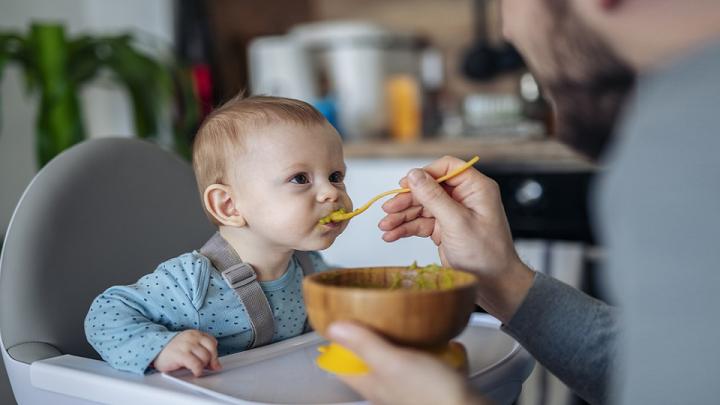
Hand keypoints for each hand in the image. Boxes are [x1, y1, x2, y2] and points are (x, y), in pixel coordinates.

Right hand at [153, 330, 221, 376]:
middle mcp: (192, 337)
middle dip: (211, 361)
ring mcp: (186, 345)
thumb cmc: (171, 350)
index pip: (212, 342)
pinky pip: (196, 364)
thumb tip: (216, 365)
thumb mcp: (189, 347)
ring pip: (205, 357)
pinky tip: (195, 372)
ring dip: (203, 366)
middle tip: (206, 367)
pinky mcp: (180, 354)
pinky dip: (198, 370)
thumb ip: (202, 351)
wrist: (154, 350)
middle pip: (211, 350)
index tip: (212, 362)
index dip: (214, 354)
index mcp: (195, 333)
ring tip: (197, 368)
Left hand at [327, 322, 488, 404]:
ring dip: (405, 341)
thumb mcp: (392, 362)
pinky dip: (437, 351)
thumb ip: (364, 344)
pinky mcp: (433, 387)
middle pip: (370, 359)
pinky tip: (445, 342)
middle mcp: (387, 387)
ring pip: (400, 361)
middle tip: (377, 312)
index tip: (342, 316)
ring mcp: (410, 388)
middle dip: (373, 335)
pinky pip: (430, 364)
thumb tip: (333, 327)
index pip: (342, 363)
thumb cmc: (431, 394)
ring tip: (411, 321)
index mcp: (371, 383)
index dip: (339, 341)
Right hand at [379, 156, 534, 321]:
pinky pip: (420, 223)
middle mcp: (464, 197)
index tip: (405, 184)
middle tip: (388, 209)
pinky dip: (406, 228)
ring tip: (385, 227)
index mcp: (475, 188)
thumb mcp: (457, 222)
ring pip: (421, 206)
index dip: (425, 173)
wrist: (493, 283)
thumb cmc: (486, 254)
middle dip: (407, 199)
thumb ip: (434, 197)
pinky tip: (392, 235)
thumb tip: (414, 174)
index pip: (447, 167)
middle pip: (428, 188)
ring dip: (402, 216)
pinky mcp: (443, 228)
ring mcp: (452, 213)